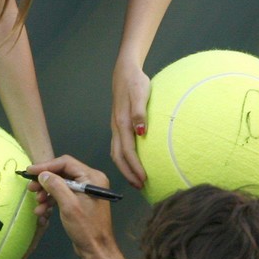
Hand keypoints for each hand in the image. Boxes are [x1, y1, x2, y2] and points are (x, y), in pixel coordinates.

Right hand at [27, 155, 116, 257]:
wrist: (96, 249)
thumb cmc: (86, 227)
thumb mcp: (68, 205)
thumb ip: (55, 186)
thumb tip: (42, 174)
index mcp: (92, 177)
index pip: (65, 163)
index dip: (46, 166)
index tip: (29, 171)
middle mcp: (89, 180)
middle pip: (62, 173)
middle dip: (44, 181)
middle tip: (30, 188)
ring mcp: (85, 191)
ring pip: (60, 184)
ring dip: (46, 193)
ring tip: (37, 203)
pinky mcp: (79, 201)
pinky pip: (62, 194)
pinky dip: (51, 200)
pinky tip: (42, 210)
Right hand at [110, 58, 150, 187]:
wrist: (124, 72)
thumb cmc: (135, 82)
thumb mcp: (140, 94)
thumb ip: (140, 113)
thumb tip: (141, 132)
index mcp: (121, 123)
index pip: (127, 151)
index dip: (134, 167)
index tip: (143, 180)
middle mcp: (116, 128)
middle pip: (118, 157)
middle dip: (128, 173)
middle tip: (139, 186)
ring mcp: (116, 127)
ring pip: (116, 153)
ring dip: (125, 168)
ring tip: (136, 179)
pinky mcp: (118, 124)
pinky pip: (118, 147)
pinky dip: (123, 158)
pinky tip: (132, 161)